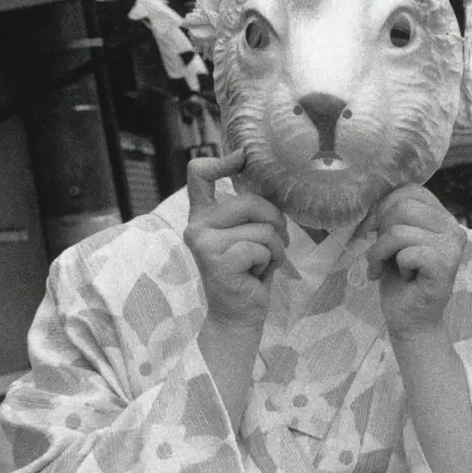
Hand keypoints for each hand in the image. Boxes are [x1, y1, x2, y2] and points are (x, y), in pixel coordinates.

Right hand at [184, 149, 286, 330]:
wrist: (239, 315)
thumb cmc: (248, 273)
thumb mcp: (247, 234)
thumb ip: (248, 211)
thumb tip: (272, 181)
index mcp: (203, 216)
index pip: (199, 174)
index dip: (222, 161)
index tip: (243, 157)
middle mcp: (197, 226)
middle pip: (248, 200)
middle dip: (274, 222)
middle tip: (272, 246)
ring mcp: (204, 243)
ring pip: (261, 228)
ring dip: (274, 249)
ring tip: (260, 265)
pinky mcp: (217, 261)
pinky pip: (261, 248)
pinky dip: (270, 262)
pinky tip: (256, 275)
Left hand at [361, 186, 466, 340]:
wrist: (411, 320)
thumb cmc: (400, 281)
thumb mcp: (393, 240)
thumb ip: (392, 216)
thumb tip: (372, 199)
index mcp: (442, 217)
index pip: (410, 190)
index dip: (383, 207)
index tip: (372, 230)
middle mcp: (453, 227)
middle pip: (403, 206)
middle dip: (380, 231)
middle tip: (379, 254)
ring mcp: (452, 246)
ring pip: (399, 230)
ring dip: (381, 251)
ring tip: (383, 268)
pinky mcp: (446, 265)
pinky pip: (406, 253)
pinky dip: (394, 266)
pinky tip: (404, 278)